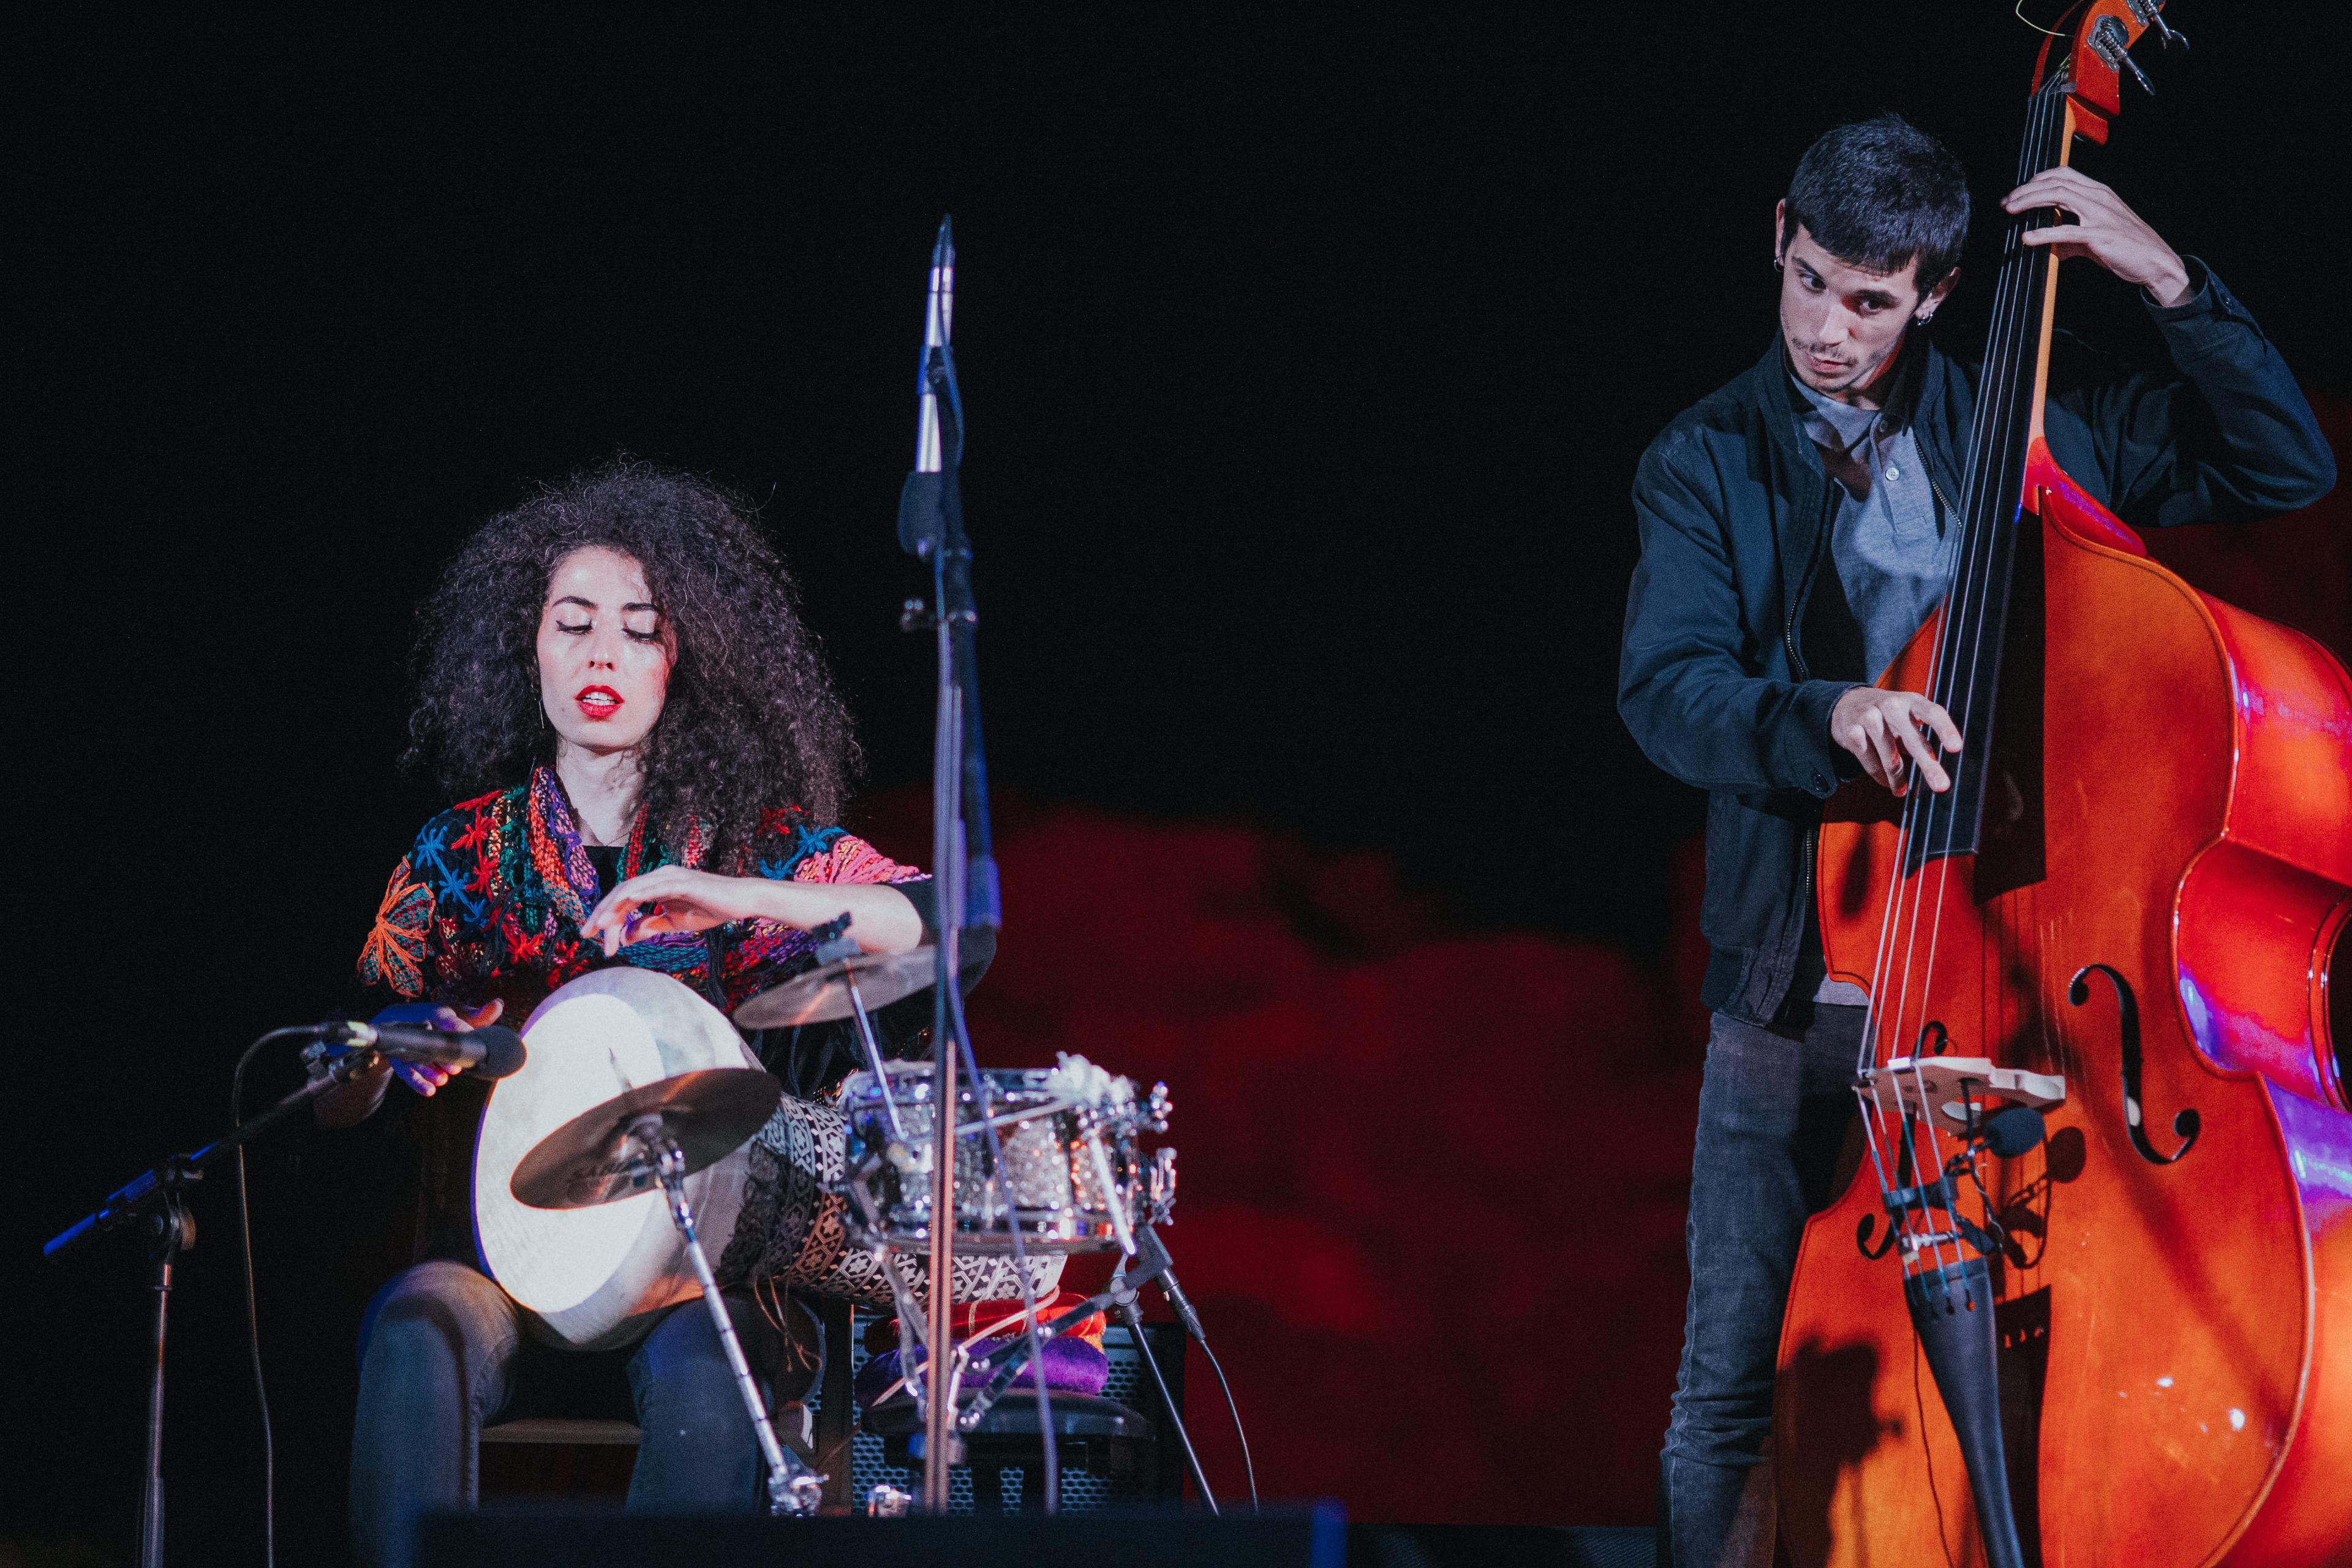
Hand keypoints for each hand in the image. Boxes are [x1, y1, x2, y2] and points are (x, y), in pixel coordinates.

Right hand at [375, 999, 503, 1096]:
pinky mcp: (399, 1058)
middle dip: (444, 1056)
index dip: (459, 1028)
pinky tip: (429, 1090)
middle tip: (457, 1069)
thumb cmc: (439, 1018)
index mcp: (438, 1013)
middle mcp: (421, 1027)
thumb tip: (499, 1004)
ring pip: (417, 1058)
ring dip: (429, 1071)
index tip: (470, 1038)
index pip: (449, 1021)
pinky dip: (417, 1082)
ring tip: (442, 1080)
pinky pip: (406, 1071)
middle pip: (431, 1042)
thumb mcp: (458, 1012)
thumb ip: (479, 1014)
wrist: (400, 1018)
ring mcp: (408, 1044)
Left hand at [580, 866, 779, 957]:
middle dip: (600, 913)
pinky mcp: (680, 881)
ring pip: (630, 889)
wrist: (740, 902)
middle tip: (586, 934)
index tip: (595, 939)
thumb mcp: (673, 923)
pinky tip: (620, 914)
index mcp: (655, 885)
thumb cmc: (710, 909)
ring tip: (599, 928)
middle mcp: (658, 876)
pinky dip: (633, 900)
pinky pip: (650, 889)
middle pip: (620, 892)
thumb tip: (624, 938)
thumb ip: (648, 927)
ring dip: (612, 909)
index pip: (623, 899)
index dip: (606, 917)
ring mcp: (668, 876)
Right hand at [1831, 686, 1962, 795]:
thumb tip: (1937, 768)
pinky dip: (1880, 776)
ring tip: (1901, 790)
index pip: (1933, 713)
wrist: (1847, 703)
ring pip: (1889, 758)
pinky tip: (1885, 781)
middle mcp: (1891, 706)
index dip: (1945, 730)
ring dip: (1897, 779)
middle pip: (1913, 740)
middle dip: (1928, 766)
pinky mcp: (1852, 732)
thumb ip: (1921, 734)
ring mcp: (1869, 717)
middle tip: (1941, 786)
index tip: (1956, 748)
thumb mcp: (1907, 714)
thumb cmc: (1887, 714)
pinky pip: (1870, 763)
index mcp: (1911, 701)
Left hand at [2004, 168, 2190, 305]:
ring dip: (2030, 201)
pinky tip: (2027, 238)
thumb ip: (2069, 238)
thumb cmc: (2126, 247)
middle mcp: (2099, 198)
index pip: (2063, 174)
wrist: (2155, 261)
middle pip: (2056, 182)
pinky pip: (2068, 231)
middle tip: (2006, 202)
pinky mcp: (2100, 235)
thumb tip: (2046, 246)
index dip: (2037, 180)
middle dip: (2026, 190)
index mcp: (2098, 193)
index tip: (2017, 193)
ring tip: (2011, 210)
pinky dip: (2044, 233)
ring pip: (2060, 196)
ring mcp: (2100, 214)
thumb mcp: (2093, 238)